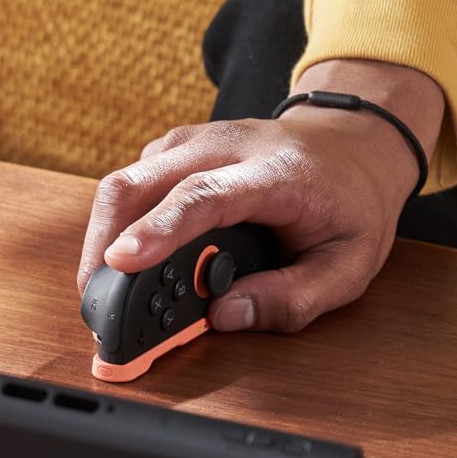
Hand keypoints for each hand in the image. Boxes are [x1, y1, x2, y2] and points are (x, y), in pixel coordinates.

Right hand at [75, 60, 444, 334]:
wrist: (357, 142)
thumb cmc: (352, 202)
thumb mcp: (350, 265)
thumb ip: (293, 298)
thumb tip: (226, 317)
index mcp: (275, 173)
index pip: (204, 196)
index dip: (158, 230)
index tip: (120, 262)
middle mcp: (227, 146)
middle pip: (143, 183)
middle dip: (106, 245)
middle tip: (99, 308)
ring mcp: (198, 141)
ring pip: (127, 180)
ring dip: (104, 238)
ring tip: (106, 294)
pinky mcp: (178, 148)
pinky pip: (134, 181)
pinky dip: (118, 223)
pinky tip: (127, 260)